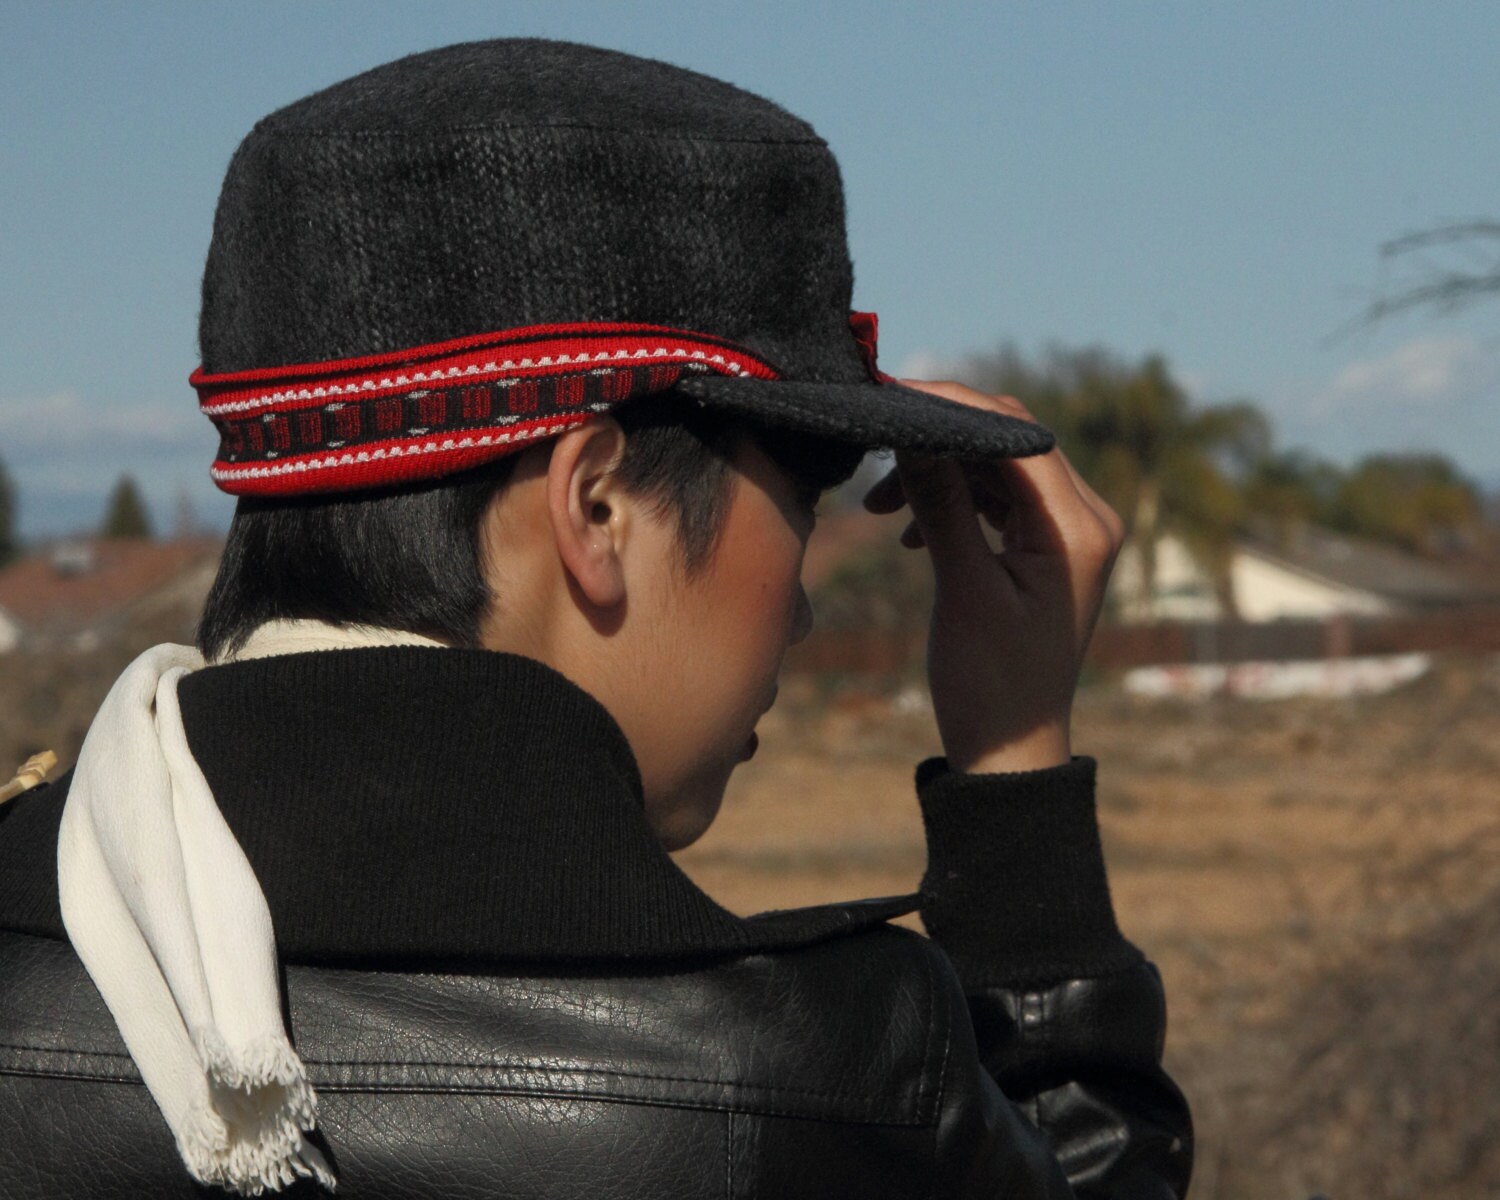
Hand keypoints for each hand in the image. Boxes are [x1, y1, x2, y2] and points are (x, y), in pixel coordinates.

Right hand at [863, 381, 1124, 773]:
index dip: (952, 407)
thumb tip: (912, 432)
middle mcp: (1084, 520)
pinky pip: (994, 500)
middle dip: (939, 440)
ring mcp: (1065, 534)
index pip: (1017, 434)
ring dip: (937, 475)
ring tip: (878, 507)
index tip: (892, 395)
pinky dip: (950, 502)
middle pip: (1008, 442)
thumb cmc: (991, 685)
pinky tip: (907, 533)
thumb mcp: (963, 590)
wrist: (1009, 751)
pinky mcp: (1041, 549)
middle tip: (876, 444)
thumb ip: (942, 505)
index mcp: (1079, 528)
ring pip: (995, 469)